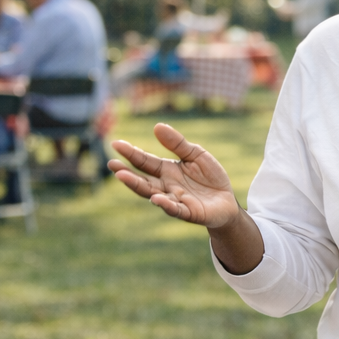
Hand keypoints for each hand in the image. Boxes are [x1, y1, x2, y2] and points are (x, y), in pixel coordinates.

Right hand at [108, 124, 241, 227]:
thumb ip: (177, 143)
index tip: (116, 144)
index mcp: (166, 170)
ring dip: (138, 186)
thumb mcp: (195, 154)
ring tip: (123, 177)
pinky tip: (156, 199)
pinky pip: (175, 209)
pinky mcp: (189, 212)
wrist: (226, 201)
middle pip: (143, 179)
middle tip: (112, 164)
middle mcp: (166, 186)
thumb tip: (157, 126)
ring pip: (153, 194)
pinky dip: (166, 205)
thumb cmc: (209, 177)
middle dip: (127, 172)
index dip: (131, 153)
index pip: (145, 161)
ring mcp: (175, 200)